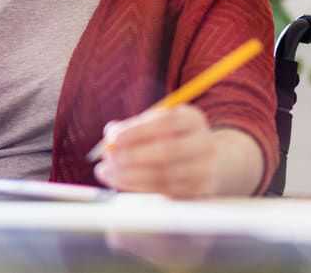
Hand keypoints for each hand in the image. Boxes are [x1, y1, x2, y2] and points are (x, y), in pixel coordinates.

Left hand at [92, 105, 218, 198]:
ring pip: (163, 175)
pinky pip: (164, 191)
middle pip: (167, 151)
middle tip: (108, 158)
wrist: (202, 160)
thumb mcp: (153, 124)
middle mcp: (203, 143)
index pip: (165, 122)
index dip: (137, 131)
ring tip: (106, 172)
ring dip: (129, 175)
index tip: (112, 138)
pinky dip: (137, 186)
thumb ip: (131, 127)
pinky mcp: (197, 192)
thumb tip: (109, 137)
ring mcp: (204, 170)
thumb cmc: (168, 137)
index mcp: (192, 119)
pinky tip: (119, 181)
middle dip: (132, 156)